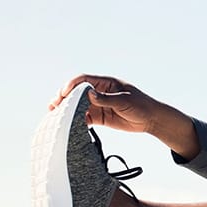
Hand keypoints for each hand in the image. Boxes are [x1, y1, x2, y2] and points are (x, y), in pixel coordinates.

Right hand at [49, 74, 199, 158]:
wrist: (152, 119)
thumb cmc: (142, 106)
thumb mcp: (125, 101)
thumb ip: (107, 99)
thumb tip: (90, 95)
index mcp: (107, 83)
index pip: (84, 80)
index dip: (72, 85)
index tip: (64, 93)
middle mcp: (100, 92)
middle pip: (77, 93)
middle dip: (65, 98)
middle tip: (54, 106)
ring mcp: (99, 104)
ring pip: (78, 106)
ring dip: (67, 110)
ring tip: (55, 116)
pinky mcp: (101, 116)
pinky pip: (85, 118)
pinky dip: (76, 120)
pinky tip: (68, 125)